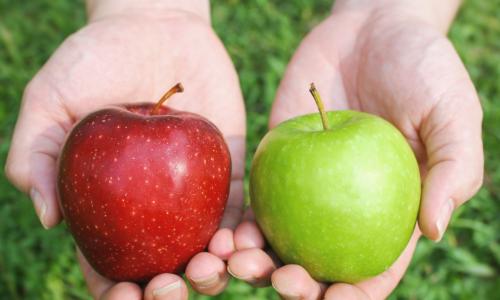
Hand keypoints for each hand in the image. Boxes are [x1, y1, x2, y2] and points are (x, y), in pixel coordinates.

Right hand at [5, 1, 245, 298]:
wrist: (156, 27)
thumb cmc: (96, 58)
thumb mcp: (52, 98)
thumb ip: (38, 152)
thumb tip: (49, 219)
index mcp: (106, 202)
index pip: (109, 260)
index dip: (116, 291)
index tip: (124, 296)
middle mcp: (151, 205)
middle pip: (162, 265)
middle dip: (167, 290)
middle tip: (169, 286)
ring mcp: (191, 191)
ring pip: (205, 249)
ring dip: (210, 272)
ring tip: (209, 269)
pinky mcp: (226, 170)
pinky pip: (238, 210)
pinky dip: (241, 233)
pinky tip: (237, 243)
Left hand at [228, 1, 482, 298]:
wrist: (371, 26)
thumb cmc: (423, 67)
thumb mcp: (453, 112)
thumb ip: (453, 170)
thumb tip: (433, 232)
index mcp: (390, 210)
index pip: (374, 267)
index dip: (355, 294)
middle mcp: (346, 206)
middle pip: (319, 262)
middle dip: (299, 286)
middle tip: (282, 282)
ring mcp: (308, 186)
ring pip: (280, 239)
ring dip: (258, 261)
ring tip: (240, 264)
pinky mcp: (278, 159)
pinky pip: (256, 198)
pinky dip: (241, 220)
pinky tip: (226, 233)